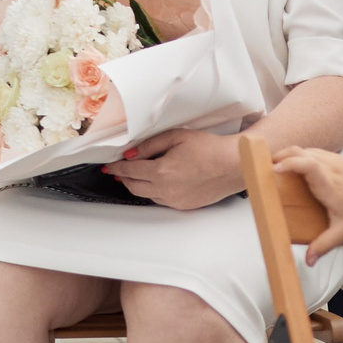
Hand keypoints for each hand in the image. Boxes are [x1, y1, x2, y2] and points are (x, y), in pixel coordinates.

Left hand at [103, 126, 241, 209]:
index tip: (108, 166)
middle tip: (118, 171)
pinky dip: (153, 191)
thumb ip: (149, 145)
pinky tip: (156, 182)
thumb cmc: (209, 148)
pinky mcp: (185, 206)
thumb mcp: (176, 137)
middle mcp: (166, 189)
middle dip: (124, 178)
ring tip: (135, 175)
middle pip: (134, 186)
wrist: (234, 165)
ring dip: (138, 185)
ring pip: (147, 195)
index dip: (116, 168)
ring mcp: (176, 200)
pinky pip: (161, 200)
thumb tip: (130, 154)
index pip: (130, 171)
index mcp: (162, 171)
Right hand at [276, 146, 342, 263]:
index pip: (306, 164)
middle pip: (299, 151)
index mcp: (329, 185)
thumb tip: (308, 260)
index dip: (287, 164)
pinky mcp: (336, 158)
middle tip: (265, 169)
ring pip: (304, 148)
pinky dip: (299, 155)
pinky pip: (312, 151)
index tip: (273, 171)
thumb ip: (324, 244)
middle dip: (278, 156)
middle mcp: (329, 169)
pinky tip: (296, 166)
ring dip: (287, 155)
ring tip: (276, 168)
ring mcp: (333, 160)